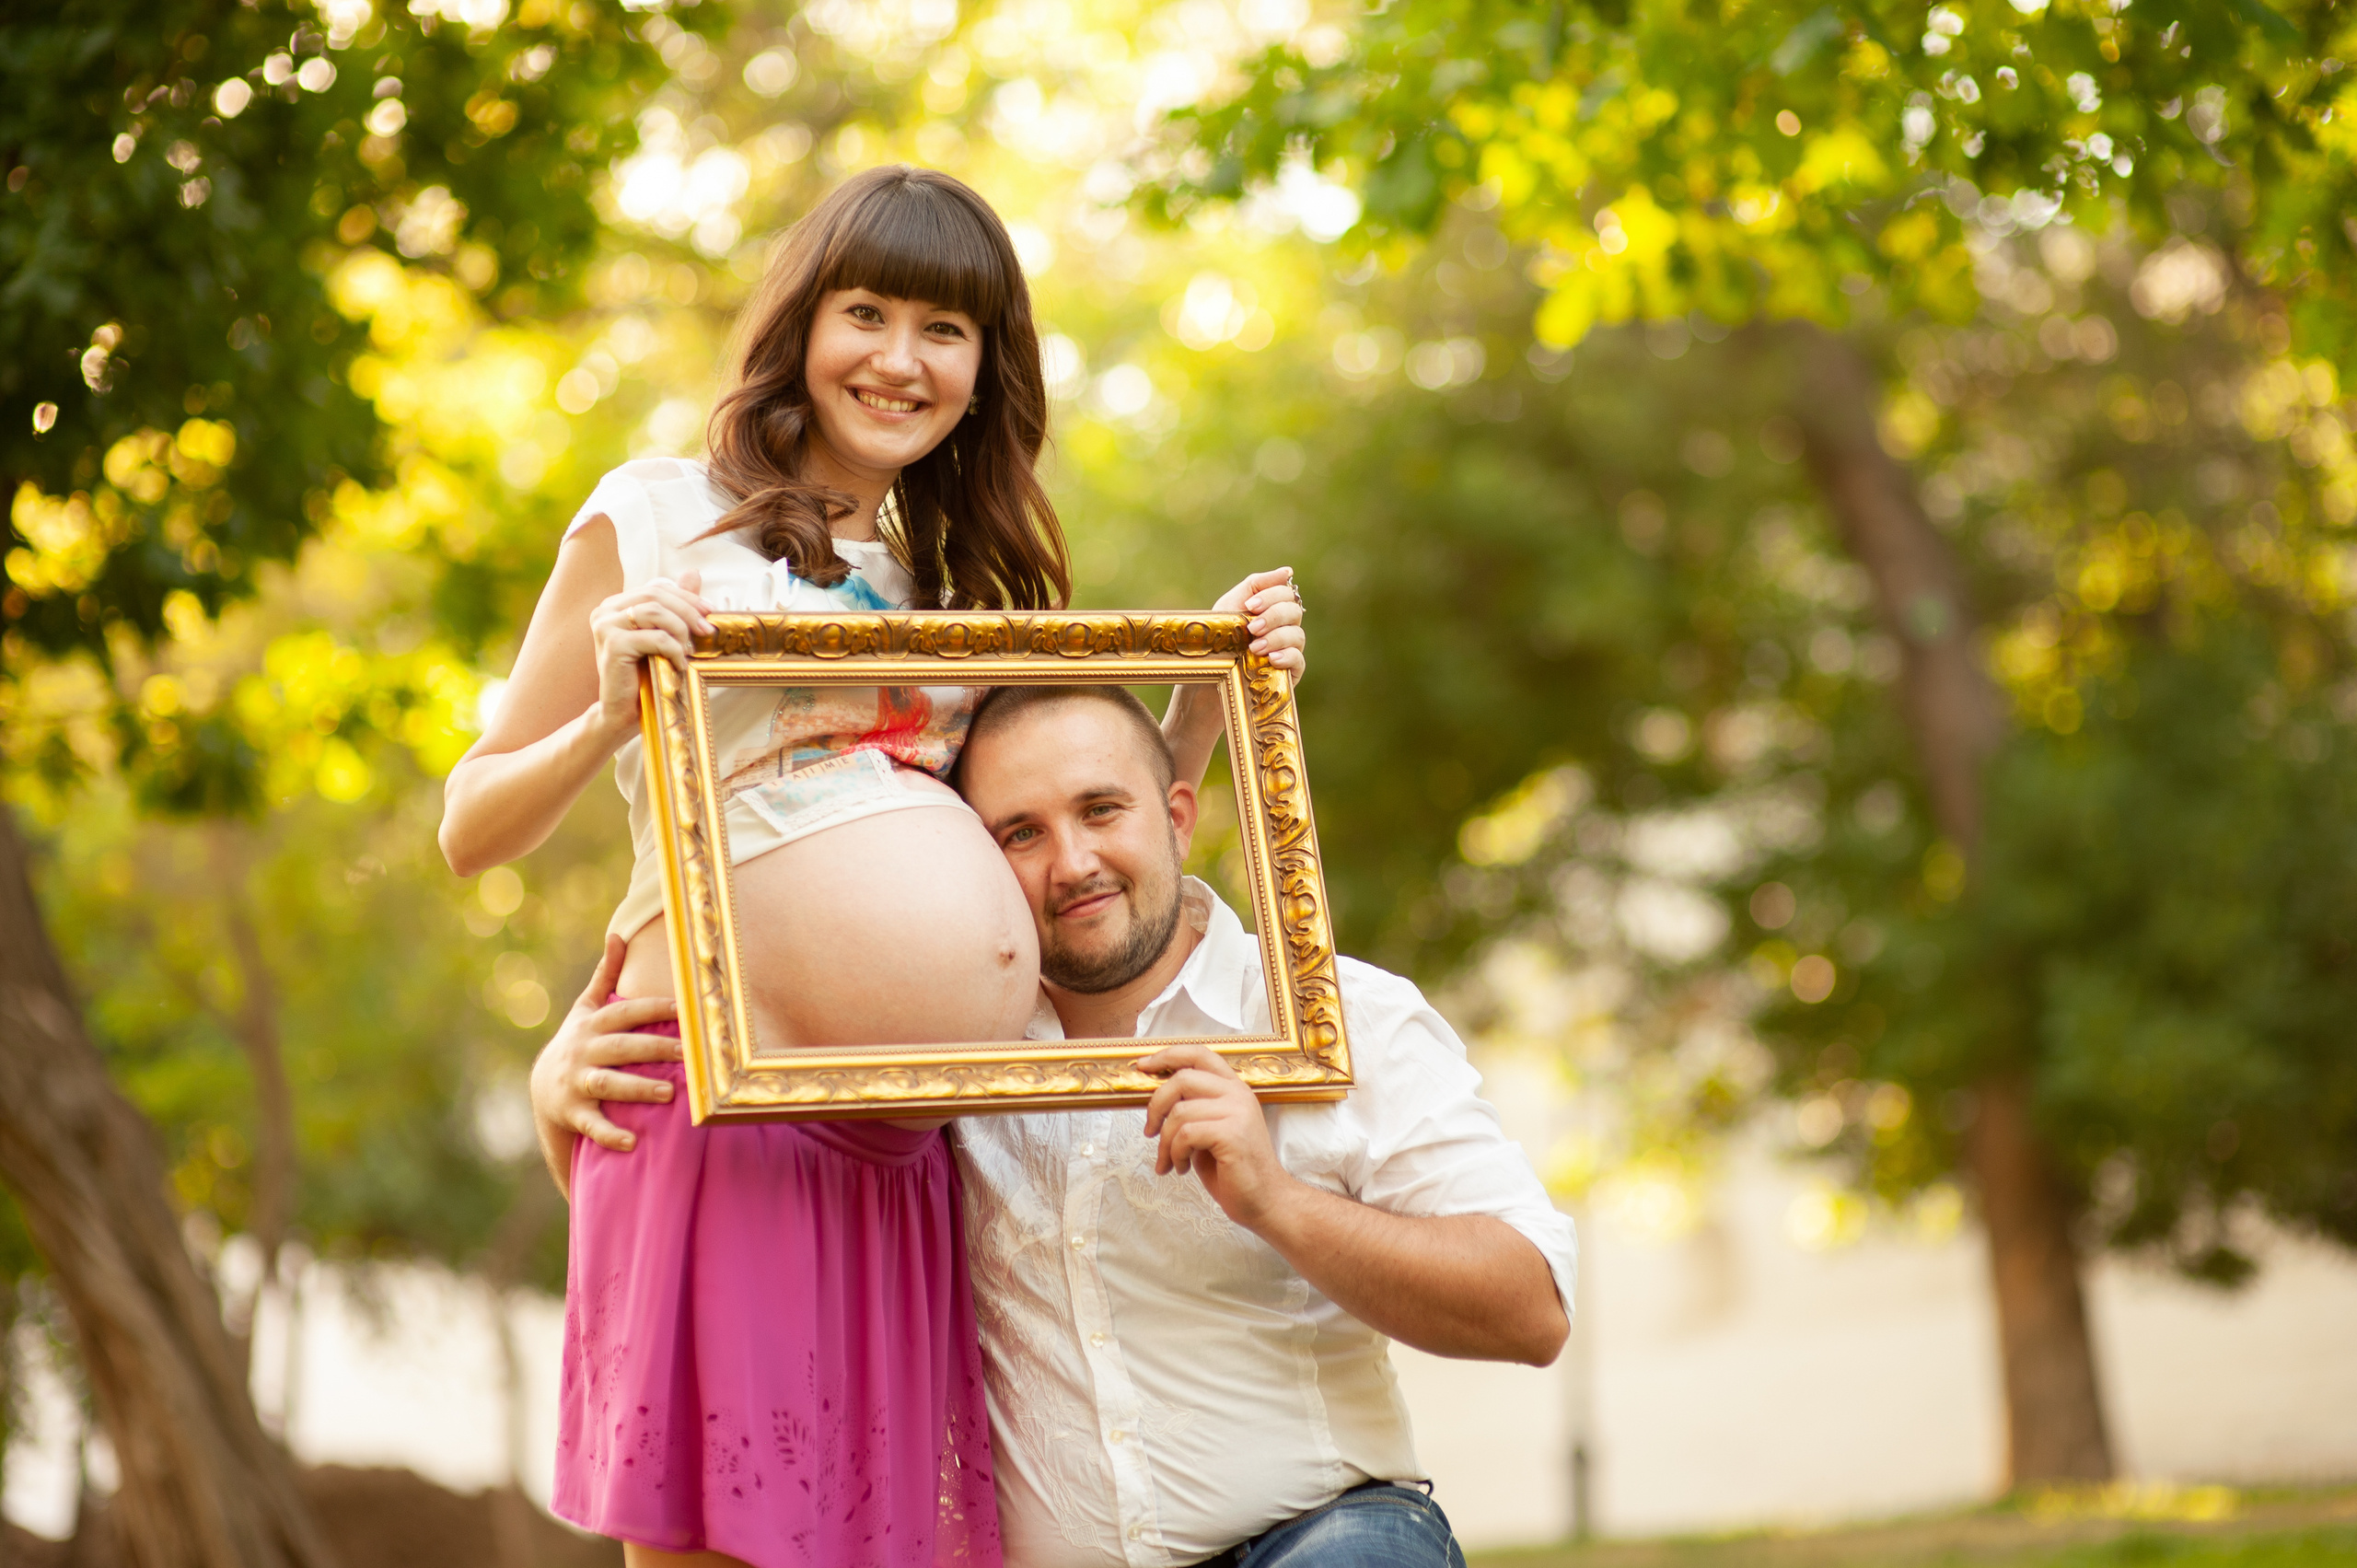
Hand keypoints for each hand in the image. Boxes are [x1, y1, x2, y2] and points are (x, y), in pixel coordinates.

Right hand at [531, 935, 683, 1174]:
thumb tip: (618, 933)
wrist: (543, 1089)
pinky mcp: (573, 1113)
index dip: (653, 1008)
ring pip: (608, 1084)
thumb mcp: (587, 1009)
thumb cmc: (579, 1043)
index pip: (626, 1012)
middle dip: (654, 1048)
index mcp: (593, 1025)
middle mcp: (583, 1051)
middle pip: (622, 1047)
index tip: (685, 1008)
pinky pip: (592, 1123)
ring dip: (637, 1088)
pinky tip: (633, 1142)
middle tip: (689, 1053)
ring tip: (668, 1093)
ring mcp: (577, 1083)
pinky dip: (611, 1134)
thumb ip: (604, 974)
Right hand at [586, 569, 711, 742]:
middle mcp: (605, 610)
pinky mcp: (612, 645)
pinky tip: (679, 665)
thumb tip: (693, 573)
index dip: (686, 597)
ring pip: (655, 613)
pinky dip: (674, 650)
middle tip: (708, 629)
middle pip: (656, 596)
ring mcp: (605, 626)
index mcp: (616, 604)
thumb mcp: (662, 635)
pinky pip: (655, 638)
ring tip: (690, 650)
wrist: (622, 712)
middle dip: (688, 610)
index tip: (709, 611)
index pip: (656, 588)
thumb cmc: (643, 675)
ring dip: (681, 631)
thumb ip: (675, 606)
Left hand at [1136, 1042, 1299, 1232]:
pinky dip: (1175, 1154)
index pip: (1199, 1054)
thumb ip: (1191, 1109)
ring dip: (1164, 1142)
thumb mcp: (1209, 1131)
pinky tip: (1181, 1168)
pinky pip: (1185, 1135)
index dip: (1168, 1055)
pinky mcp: (1233, 1134)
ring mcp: (1238, 1112)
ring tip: (1169, 1162)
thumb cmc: (1233, 1171)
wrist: (1264, 1202)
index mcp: (1233, 1089)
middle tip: (1149, 1131)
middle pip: (1182, 1079)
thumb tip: (1156, 1101)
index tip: (1143, 1066)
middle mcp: (1238, 1094)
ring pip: (1180, 1112)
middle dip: (1156, 1106)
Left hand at [1214, 567, 1305, 677]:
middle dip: (1273, 616)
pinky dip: (1287, 656)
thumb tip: (1288, 572)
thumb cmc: (1221, 634)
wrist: (1210, 669)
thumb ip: (1256, 584)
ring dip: (1276, 638)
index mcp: (1273, 607)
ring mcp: (1289, 649)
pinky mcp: (1290, 671)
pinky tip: (1271, 658)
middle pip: (1294, 611)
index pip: (1286, 593)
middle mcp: (1285, 626)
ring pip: (1297, 635)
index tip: (1250, 605)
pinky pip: (1299, 660)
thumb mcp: (1231, 604)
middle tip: (1252, 628)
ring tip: (1254, 647)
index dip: (1271, 596)